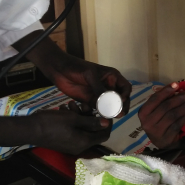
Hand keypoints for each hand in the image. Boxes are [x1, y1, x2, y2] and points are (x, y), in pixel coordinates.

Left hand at [14, 32, 130, 113]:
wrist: (58, 70)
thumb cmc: (76, 67)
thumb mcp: (90, 75)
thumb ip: (100, 89)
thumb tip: (112, 102)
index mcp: (112, 77)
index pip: (125, 88)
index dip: (125, 96)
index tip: (120, 102)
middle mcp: (108, 87)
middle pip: (120, 99)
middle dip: (120, 107)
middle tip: (117, 114)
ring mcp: (100, 95)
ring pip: (111, 106)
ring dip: (111, 112)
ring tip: (109, 117)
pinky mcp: (90, 101)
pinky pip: (99, 109)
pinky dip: (100, 114)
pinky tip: (98, 117)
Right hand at [28, 109, 111, 154]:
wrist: (30, 129)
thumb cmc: (52, 123)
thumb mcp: (73, 119)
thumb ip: (91, 122)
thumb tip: (107, 123)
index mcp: (84, 142)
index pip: (104, 135)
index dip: (107, 124)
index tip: (104, 111)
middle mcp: (79, 146)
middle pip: (92, 131)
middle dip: (89, 116)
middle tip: (82, 104)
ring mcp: (70, 144)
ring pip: (81, 128)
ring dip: (79, 115)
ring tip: (70, 104)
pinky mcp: (63, 141)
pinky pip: (73, 130)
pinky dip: (71, 120)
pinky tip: (64, 109)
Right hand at [138, 83, 184, 148]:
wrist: (161, 141)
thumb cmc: (158, 121)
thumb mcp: (156, 111)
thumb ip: (163, 100)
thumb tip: (177, 88)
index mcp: (143, 112)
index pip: (155, 99)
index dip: (166, 91)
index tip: (177, 84)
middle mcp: (147, 122)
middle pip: (165, 107)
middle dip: (179, 98)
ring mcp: (156, 131)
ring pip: (172, 115)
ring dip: (184, 107)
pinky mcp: (166, 138)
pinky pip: (177, 125)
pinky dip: (184, 117)